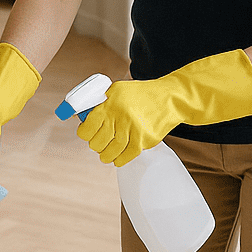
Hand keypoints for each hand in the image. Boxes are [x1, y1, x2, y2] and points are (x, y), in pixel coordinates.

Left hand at [77, 49, 251, 165]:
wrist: (169, 98)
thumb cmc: (142, 94)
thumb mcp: (117, 90)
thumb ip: (101, 102)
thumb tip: (82, 116)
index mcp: (110, 103)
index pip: (88, 126)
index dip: (84, 133)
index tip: (86, 134)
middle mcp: (120, 116)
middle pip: (98, 141)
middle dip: (95, 145)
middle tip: (97, 144)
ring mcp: (132, 129)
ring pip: (111, 151)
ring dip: (105, 156)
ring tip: (104, 155)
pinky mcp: (144, 140)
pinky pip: (127, 156)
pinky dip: (119, 160)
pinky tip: (117, 159)